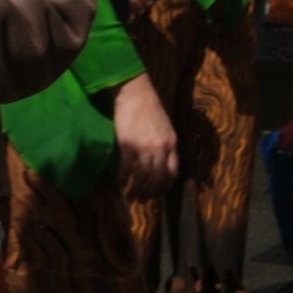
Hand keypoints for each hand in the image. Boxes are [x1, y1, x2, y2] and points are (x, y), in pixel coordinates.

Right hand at [112, 73, 177, 197]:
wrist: (135, 92)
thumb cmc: (149, 108)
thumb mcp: (165, 127)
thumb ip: (166, 144)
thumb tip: (162, 161)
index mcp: (172, 144)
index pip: (172, 172)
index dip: (165, 186)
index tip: (157, 194)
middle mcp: (161, 148)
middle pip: (158, 178)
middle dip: (151, 193)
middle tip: (143, 200)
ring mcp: (144, 147)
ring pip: (143, 176)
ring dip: (137, 189)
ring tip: (131, 196)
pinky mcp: (127, 144)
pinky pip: (127, 167)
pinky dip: (123, 178)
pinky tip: (119, 182)